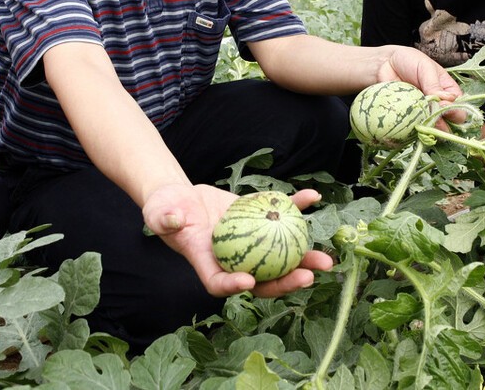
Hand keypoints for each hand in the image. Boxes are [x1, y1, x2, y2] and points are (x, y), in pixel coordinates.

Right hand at [142, 184, 332, 297]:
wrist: (180, 198)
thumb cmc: (165, 209)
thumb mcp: (159, 213)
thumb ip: (165, 218)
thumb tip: (176, 219)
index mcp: (207, 264)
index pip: (219, 283)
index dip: (235, 287)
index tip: (250, 282)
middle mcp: (232, 260)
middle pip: (261, 279)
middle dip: (286, 282)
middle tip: (308, 277)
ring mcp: (249, 244)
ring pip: (278, 256)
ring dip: (304, 258)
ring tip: (325, 259)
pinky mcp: (257, 222)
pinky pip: (281, 217)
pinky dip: (297, 208)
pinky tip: (313, 197)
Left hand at [377, 47, 463, 121]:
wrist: (385, 64)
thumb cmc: (410, 62)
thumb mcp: (425, 68)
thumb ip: (434, 84)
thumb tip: (447, 100)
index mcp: (448, 92)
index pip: (460, 108)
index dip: (455, 111)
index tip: (443, 105)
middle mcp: (438, 106)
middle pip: (448, 123)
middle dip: (442, 122)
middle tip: (432, 114)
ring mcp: (423, 113)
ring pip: (431, 129)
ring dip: (428, 127)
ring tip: (421, 120)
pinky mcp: (409, 118)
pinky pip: (413, 128)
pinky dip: (412, 128)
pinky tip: (409, 122)